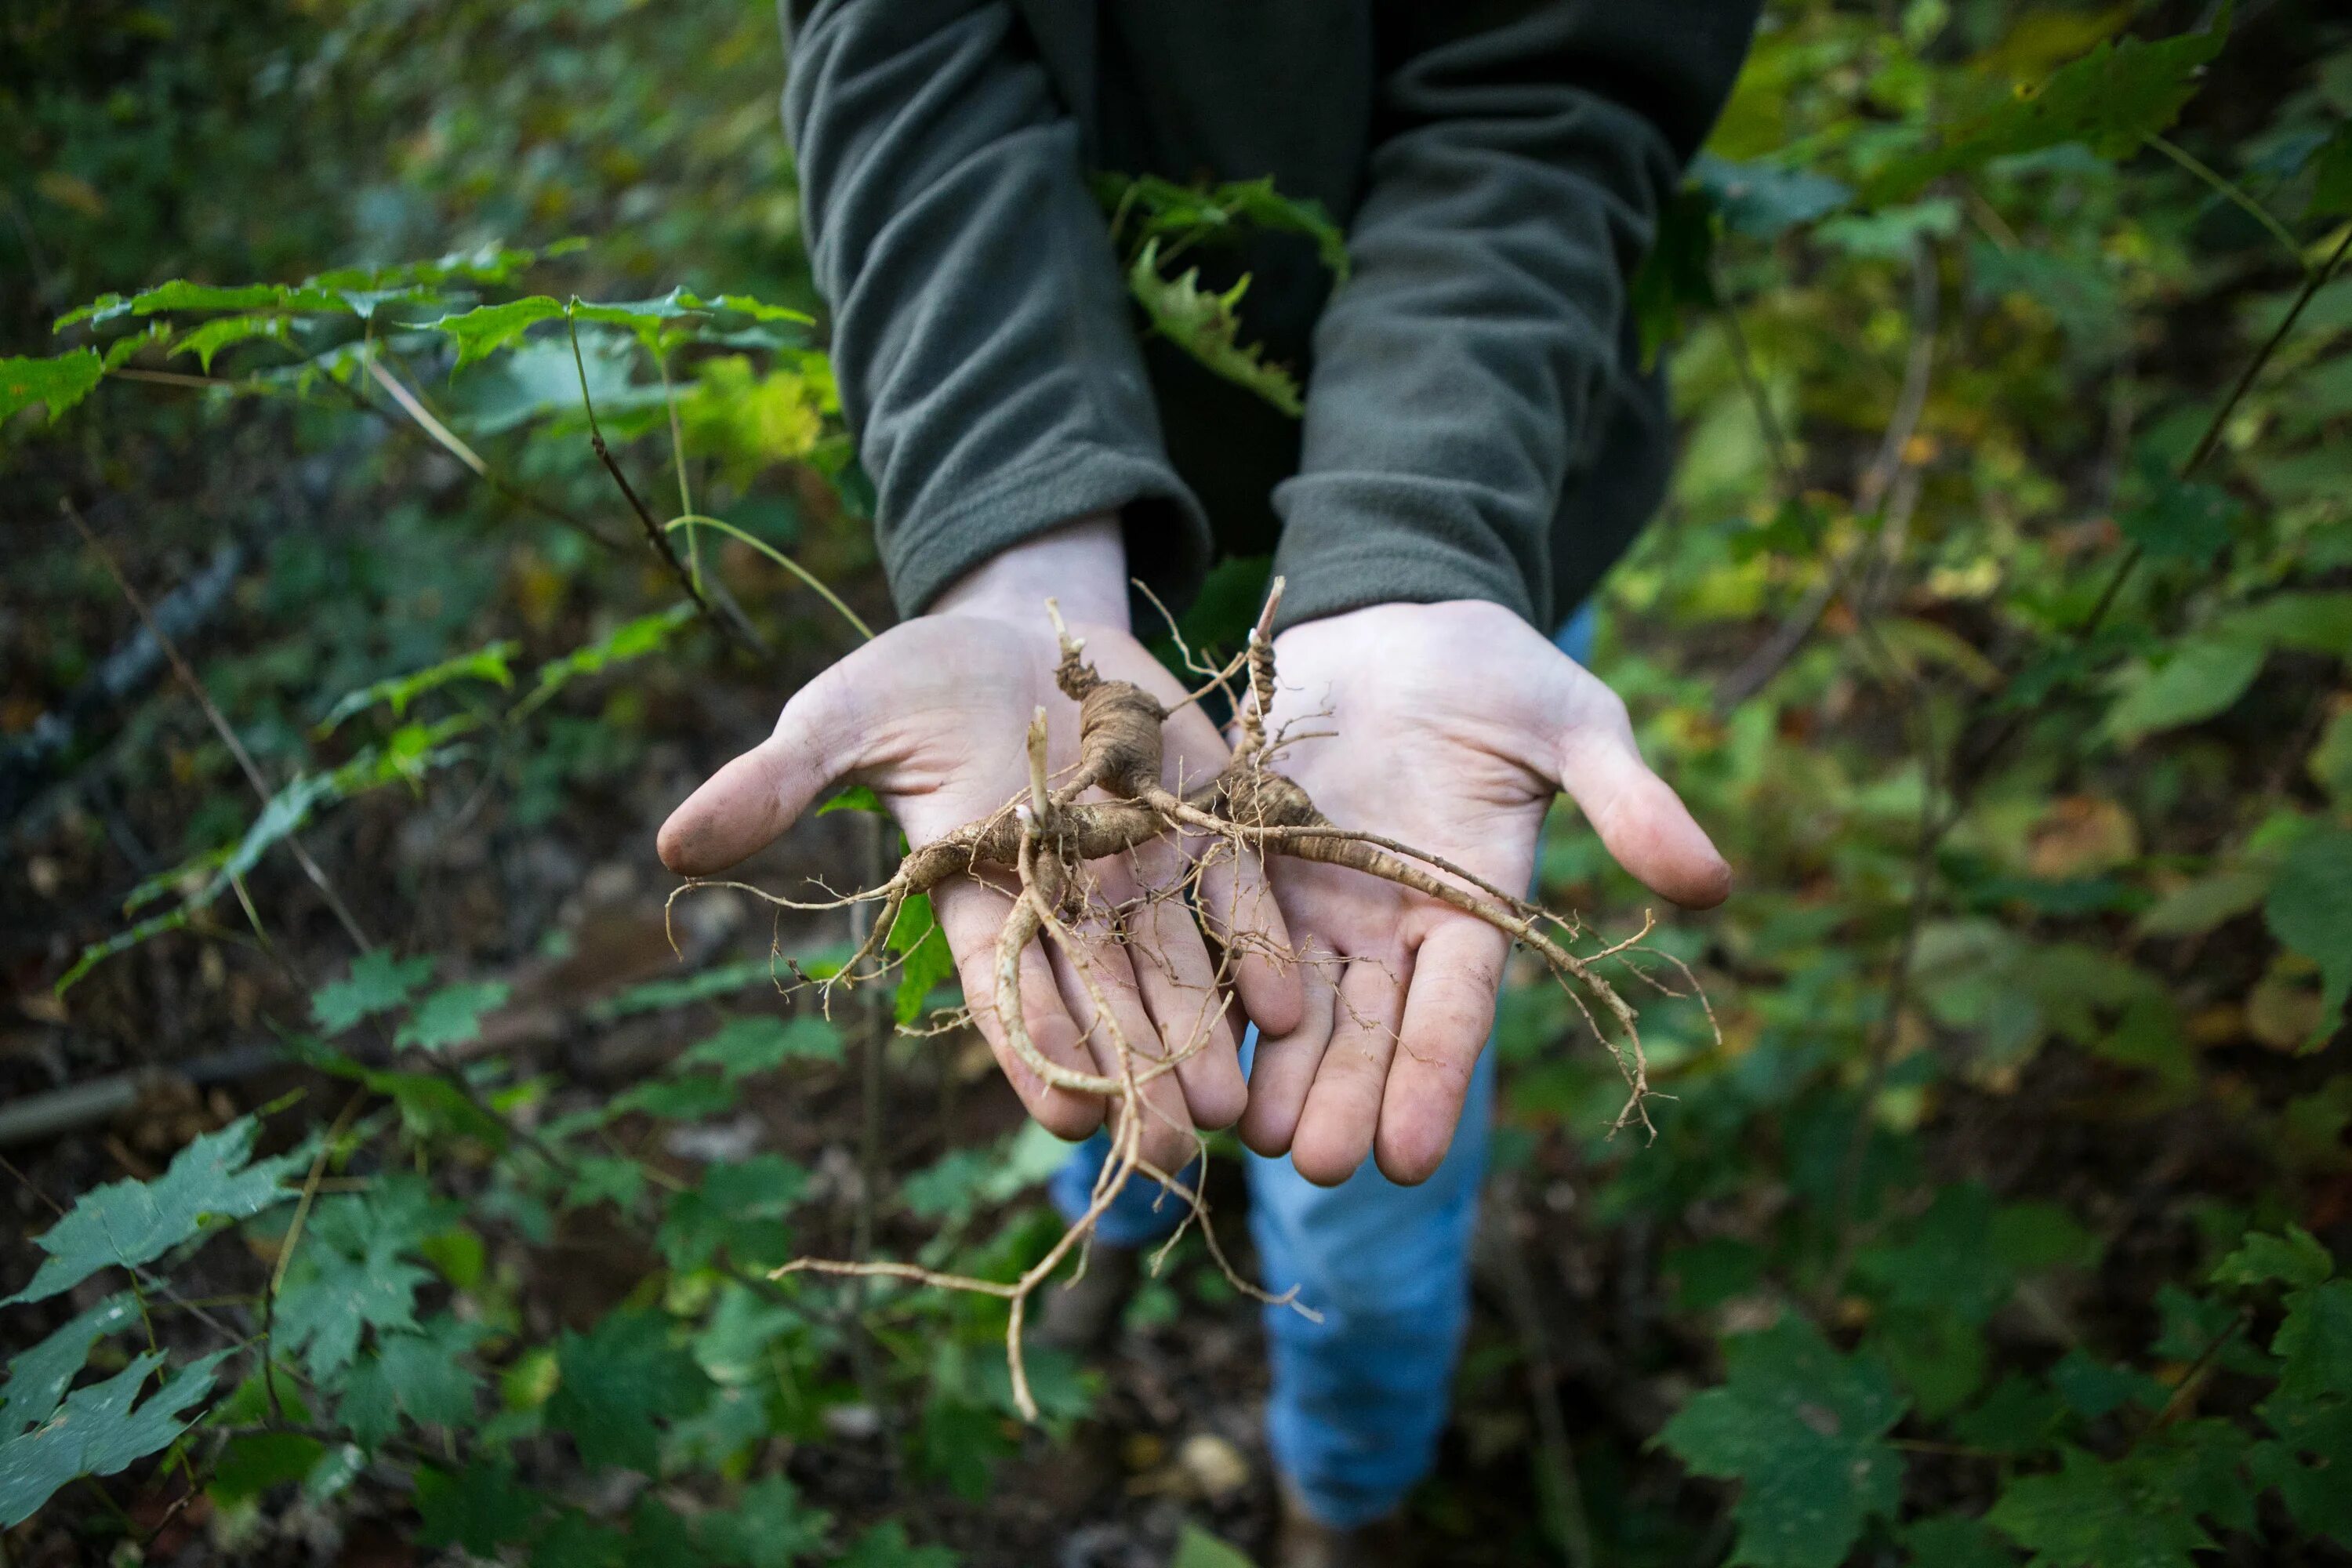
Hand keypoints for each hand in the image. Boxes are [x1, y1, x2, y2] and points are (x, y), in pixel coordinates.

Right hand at [656, 520, 1301, 1173]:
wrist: (1024, 621)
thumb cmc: (917, 679)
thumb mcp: (843, 716)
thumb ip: (778, 781)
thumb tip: (672, 842)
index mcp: (976, 886)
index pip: (1005, 988)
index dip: (1037, 1050)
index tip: (1068, 1120)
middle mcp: (1066, 893)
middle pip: (1102, 998)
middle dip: (1137, 1075)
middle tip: (1167, 1155)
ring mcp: (1140, 862)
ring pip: (1176, 965)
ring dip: (1204, 1037)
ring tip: (1232, 1111)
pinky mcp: (1205, 817)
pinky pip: (1237, 891)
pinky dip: (1259, 945)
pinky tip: (1287, 1004)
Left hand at [1237, 600, 1729, 1185]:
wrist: (1395, 617)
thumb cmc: (1499, 673)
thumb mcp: (1573, 726)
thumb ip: (1628, 803)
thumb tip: (1714, 884)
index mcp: (1468, 910)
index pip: (1452, 1013)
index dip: (1429, 1082)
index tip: (1407, 1158)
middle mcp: (1384, 925)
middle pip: (1362, 1028)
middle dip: (1340, 1099)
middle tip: (1314, 1168)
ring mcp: (1308, 898)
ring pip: (1285, 1003)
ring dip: (1268, 1071)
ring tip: (1245, 1137)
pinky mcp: (1240, 859)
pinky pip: (1216, 932)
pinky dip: (1199, 987)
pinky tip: (1172, 1044)